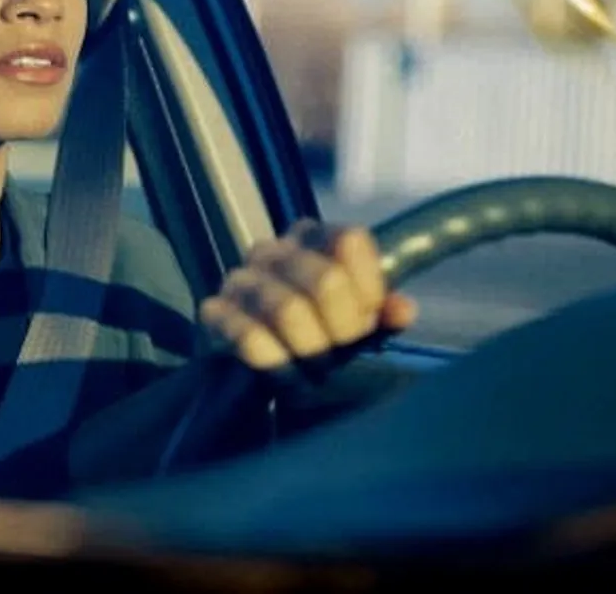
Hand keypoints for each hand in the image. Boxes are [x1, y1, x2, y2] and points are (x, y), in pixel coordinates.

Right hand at [200, 220, 416, 372]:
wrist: (262, 368)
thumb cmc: (318, 336)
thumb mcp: (358, 322)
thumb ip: (383, 312)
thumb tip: (402, 309)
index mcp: (313, 238)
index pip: (349, 241)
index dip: (368, 289)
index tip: (369, 320)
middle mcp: (273, 250)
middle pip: (325, 280)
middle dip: (342, 329)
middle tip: (343, 356)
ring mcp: (240, 280)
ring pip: (288, 310)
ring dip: (311, 352)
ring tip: (317, 373)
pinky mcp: (214, 313)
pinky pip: (250, 336)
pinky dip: (279, 365)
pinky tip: (288, 377)